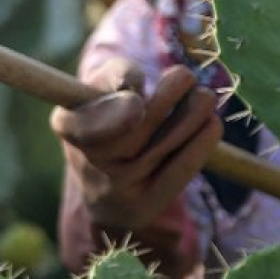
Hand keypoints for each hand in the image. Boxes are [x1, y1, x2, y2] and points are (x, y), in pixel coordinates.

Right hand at [51, 58, 222, 230]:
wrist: (108, 193)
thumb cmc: (107, 121)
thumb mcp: (98, 93)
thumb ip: (113, 74)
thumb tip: (131, 83)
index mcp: (67, 127)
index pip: (80, 123)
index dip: (110, 114)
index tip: (137, 98)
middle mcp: (87, 162)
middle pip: (129, 133)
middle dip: (164, 100)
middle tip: (185, 76)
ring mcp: (116, 187)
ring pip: (158, 148)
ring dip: (189, 116)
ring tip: (205, 96)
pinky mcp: (146, 204)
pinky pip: (177, 171)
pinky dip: (199, 145)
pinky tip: (212, 124)